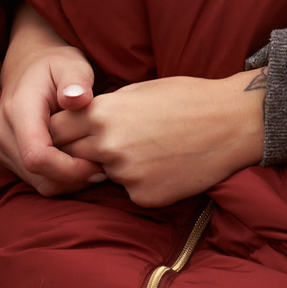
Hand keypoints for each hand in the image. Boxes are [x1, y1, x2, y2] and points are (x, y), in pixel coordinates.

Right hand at [0, 2, 107, 195]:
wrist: (27, 65)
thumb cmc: (55, 64)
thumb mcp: (71, 64)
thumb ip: (76, 81)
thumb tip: (77, 99)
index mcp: (18, 109)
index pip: (38, 157)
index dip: (70, 170)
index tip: (98, 165)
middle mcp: (2, 131)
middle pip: (39, 176)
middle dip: (74, 178)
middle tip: (102, 166)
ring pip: (38, 183)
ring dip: (67, 180)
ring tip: (91, 161)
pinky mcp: (2, 154)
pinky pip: (34, 180)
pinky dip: (58, 177)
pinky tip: (75, 161)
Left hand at [48, 70, 267, 208]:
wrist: (231, 123)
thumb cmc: (187, 99)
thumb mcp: (138, 90)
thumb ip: (105, 108)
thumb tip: (80, 120)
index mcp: (102, 113)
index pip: (54, 129)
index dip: (60, 131)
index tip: (70, 132)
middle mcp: (107, 146)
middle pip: (69, 156)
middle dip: (78, 152)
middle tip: (102, 145)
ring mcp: (125, 175)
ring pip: (101, 174)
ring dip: (112, 167)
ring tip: (147, 150)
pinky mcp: (144, 197)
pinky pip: (129, 190)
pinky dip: (140, 181)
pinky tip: (164, 166)